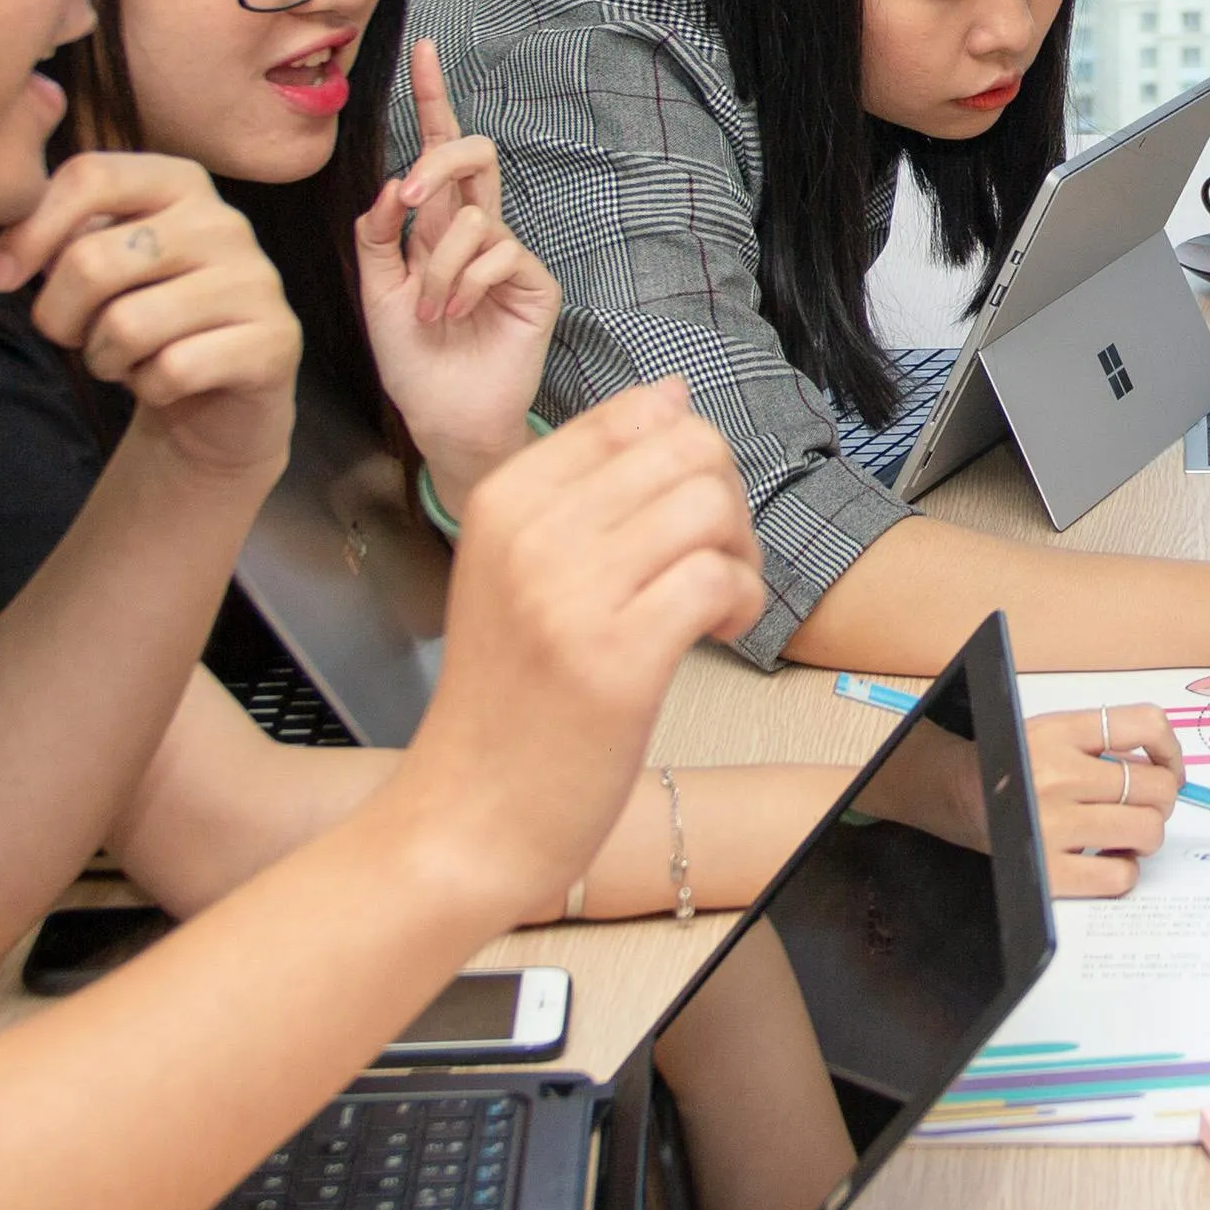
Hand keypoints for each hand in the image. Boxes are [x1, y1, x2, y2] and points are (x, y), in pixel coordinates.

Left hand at [0, 152, 299, 481]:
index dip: (28, 232)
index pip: (90, 176)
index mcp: (180, 182)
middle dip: (59, 316)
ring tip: (122, 360)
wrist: (219, 401)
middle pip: (94, 260)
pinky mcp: (275, 341)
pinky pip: (173, 369)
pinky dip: (150, 388)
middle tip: (74, 336)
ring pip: (129, 324)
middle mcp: (225, 221)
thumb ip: (57, 237)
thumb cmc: (146, 321)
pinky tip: (165, 383)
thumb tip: (2, 259)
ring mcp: (257, 280)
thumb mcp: (98, 266)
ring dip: (104, 358)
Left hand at [361, 39, 562, 490]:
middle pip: (473, 155)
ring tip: (430, 313)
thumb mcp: (376, 293)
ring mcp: (510, 255)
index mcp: (437, 226)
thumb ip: (376, 237)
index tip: (423, 50)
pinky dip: (464, 285)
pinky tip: (456, 317)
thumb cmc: (412, 361)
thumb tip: (390, 186)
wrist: (443, 418)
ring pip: (473, 217)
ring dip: (437, 268)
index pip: (440, 150)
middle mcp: (476, 231)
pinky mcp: (536, 282)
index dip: (435, 99)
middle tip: (409, 199)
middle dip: (437, 163)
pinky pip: (498, 253)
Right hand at [401, 383, 765, 910]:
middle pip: (686, 448)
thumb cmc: (509, 697)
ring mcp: (571, 593)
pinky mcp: (617, 658)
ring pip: (710, 504)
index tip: (677, 521)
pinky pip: (718, 578)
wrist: (467, 814)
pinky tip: (716, 634)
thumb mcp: (522, 567)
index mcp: (505, 497)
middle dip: (725, 499)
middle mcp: (532, 531)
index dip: (685, 459)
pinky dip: (742, 603)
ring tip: (713, 602)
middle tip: (711, 561)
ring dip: (740, 551)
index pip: (633, 414)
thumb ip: (592, 482)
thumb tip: (673, 395)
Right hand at [1030, 705, 1179, 899]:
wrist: (954, 795)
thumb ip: (1102, 741)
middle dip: (1160, 800)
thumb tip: (1166, 771)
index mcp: (1061, 731)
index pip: (1146, 725)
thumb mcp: (1050, 731)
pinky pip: (1120, 875)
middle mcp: (1058, 775)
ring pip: (1146, 830)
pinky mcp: (1050, 872)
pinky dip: (1124, 871)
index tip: (1170, 768)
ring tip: (1123, 833)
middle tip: (1141, 805)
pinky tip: (1106, 859)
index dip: (1172, 750)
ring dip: (1145, 835)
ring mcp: (1054, 825)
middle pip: (1156, 787)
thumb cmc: (1013, 764)